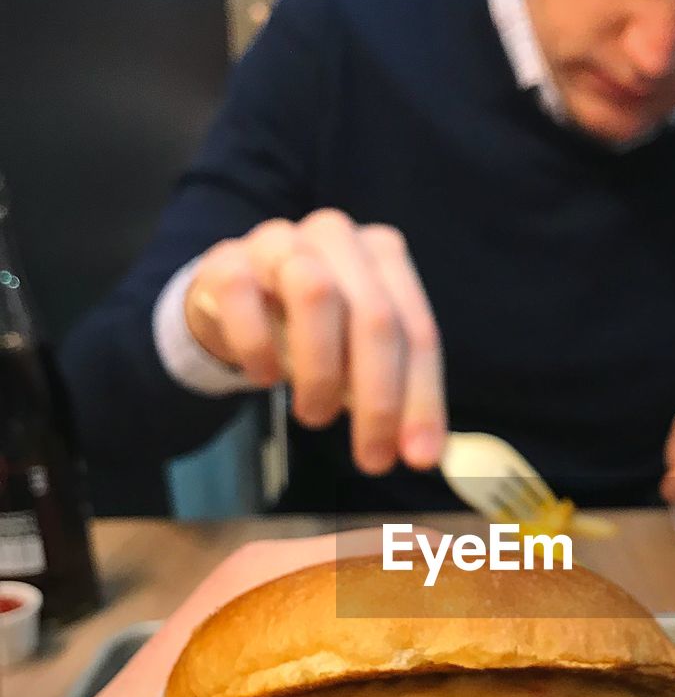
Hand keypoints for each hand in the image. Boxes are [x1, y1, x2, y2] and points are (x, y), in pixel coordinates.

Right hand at [185, 211, 447, 474]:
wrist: (233, 299)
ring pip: (316, 294)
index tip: (419, 458)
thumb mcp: (358, 356)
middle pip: (376, 317)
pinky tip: (263, 378)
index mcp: (385, 255)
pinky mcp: (228, 259)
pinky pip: (245, 298)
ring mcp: (281, 242)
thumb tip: (424, 453)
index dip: (423, 399)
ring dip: (321, 371)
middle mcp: (339, 237)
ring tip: (313, 415)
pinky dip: (258, 348)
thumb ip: (394, 394)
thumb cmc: (311, 329)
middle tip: (371, 459)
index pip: (417, 332)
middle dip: (378, 399)